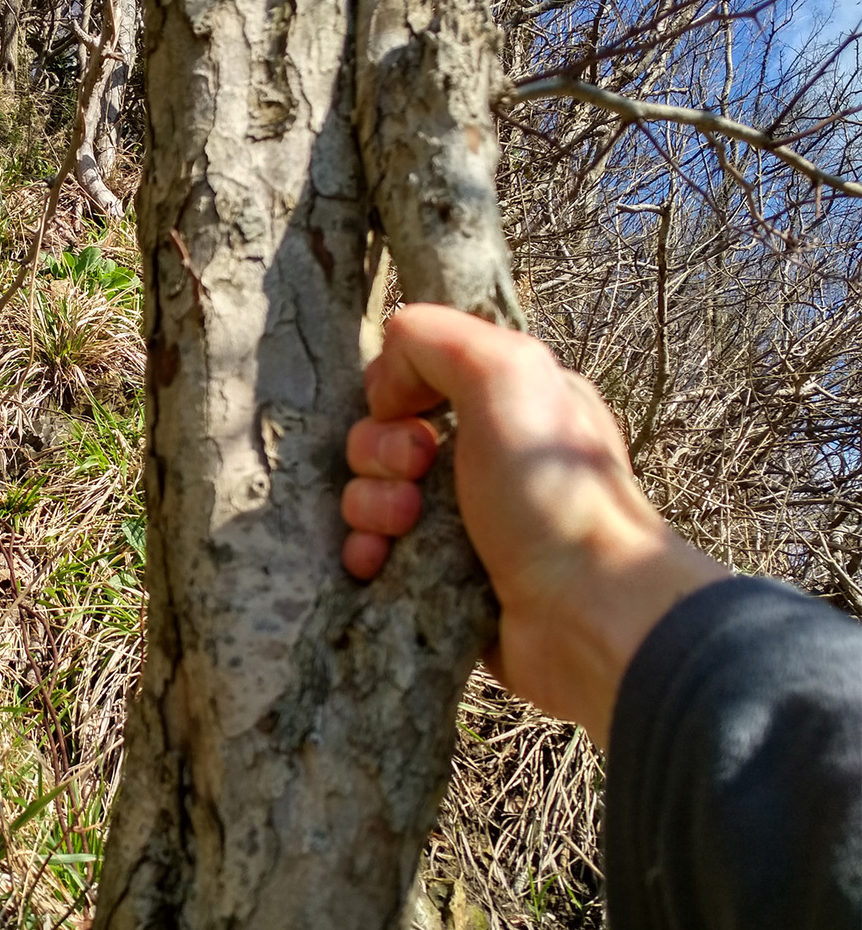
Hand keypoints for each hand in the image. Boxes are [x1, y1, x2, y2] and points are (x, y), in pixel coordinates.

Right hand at [340, 304, 726, 746]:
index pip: (416, 376)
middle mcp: (483, 457)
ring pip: (371, 494)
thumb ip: (435, 338)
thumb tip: (386, 374)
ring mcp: (459, 521)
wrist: (584, 612)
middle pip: (383, 434)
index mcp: (506, 403)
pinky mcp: (437, 576)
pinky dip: (365, 552)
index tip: (408, 411)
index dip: (395, 390)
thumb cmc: (551, 489)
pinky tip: (377, 562)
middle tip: (415, 475)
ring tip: (402, 527)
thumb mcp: (506, 372)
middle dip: (378, 451)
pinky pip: (373, 552)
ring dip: (369, 504)